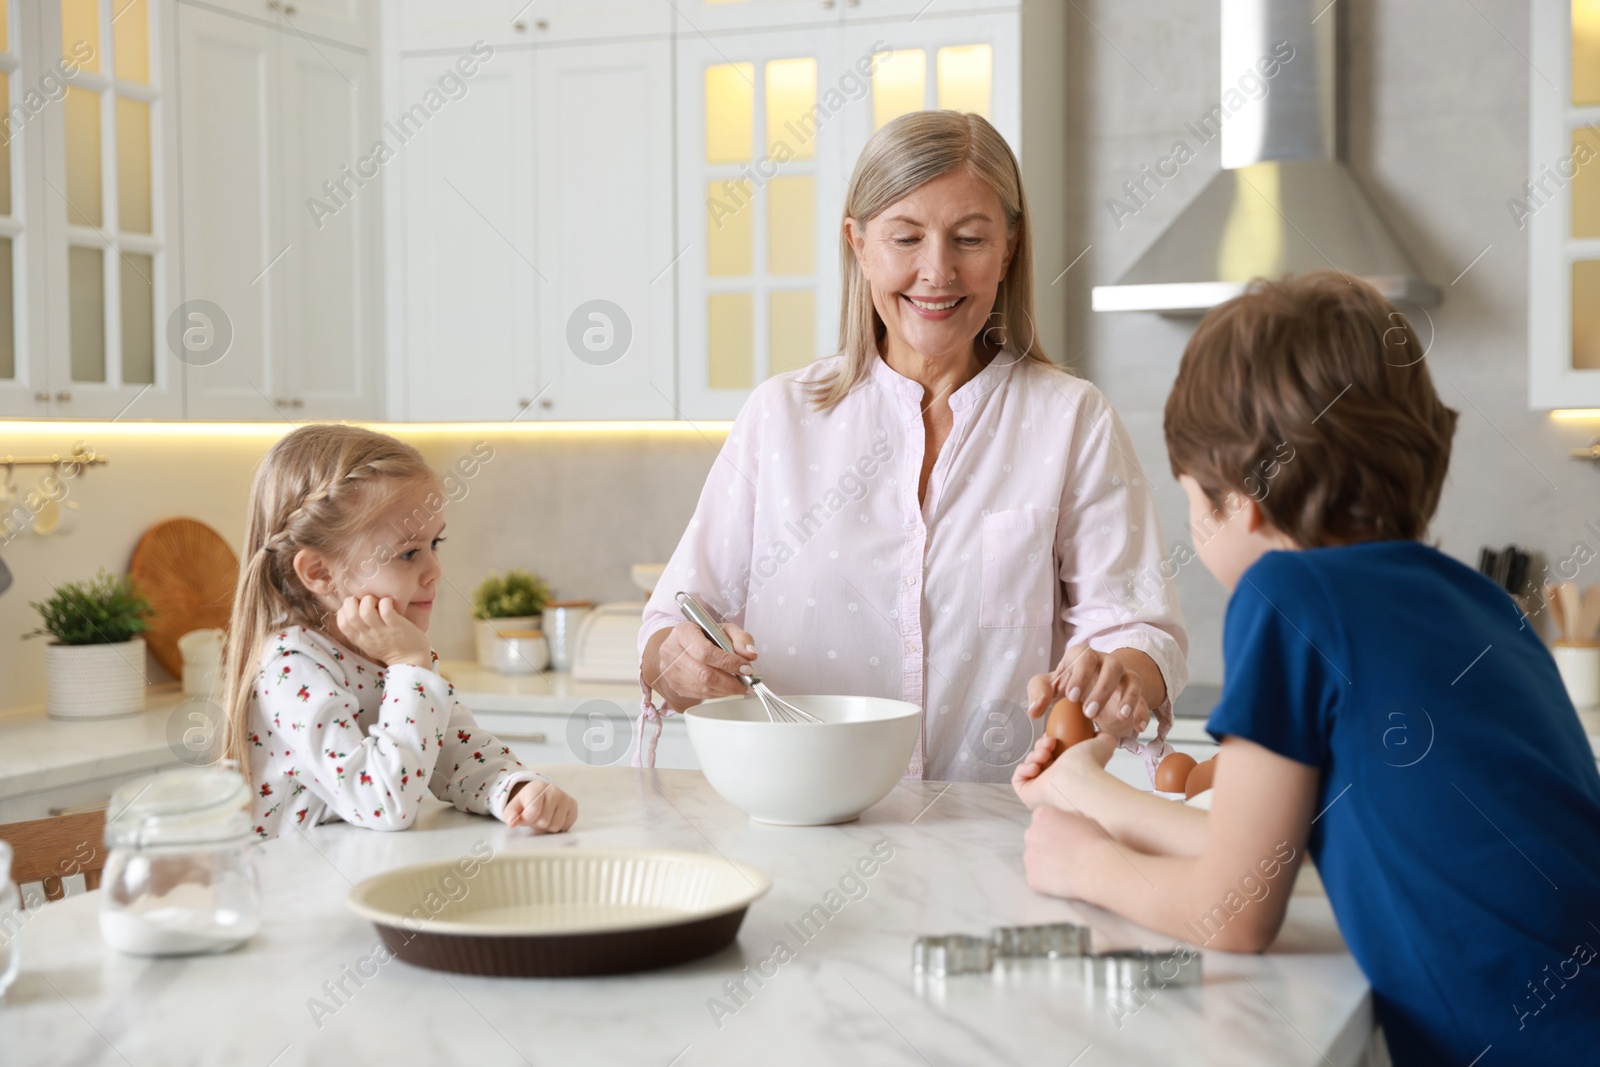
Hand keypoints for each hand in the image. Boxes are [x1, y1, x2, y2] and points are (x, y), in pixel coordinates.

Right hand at [335, 595, 431, 667]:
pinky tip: (389, 602)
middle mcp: (368, 635)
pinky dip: (386, 602)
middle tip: (364, 600)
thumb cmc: (389, 648)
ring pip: (366, 611)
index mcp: (359, 639)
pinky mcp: (396, 626)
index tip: (353, 605)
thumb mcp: (368, 644)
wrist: (410, 660)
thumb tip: (349, 612)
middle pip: (351, 615)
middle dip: (353, 602)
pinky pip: (386, 610)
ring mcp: (382, 631)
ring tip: (377, 601)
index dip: (344, 610)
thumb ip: (358, 632)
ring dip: (369, 600)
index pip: (342, 623)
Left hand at [502, 780, 577, 832]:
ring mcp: (565, 798)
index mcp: (537, 788)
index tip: (524, 816)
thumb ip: (510, 814)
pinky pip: (566, 826)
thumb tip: (512, 822)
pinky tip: (553, 818)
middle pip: (544, 822)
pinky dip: (558, 826)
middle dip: (537, 824)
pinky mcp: (573, 805)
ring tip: (544, 818)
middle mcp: (554, 791)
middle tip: (535, 817)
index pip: (532, 813)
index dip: (526, 820)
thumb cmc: (527, 802)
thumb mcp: (514, 806)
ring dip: (547, 827)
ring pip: (556, 826)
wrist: (541, 793)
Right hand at [656, 619, 757, 703]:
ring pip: (703, 687)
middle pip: (705, 674)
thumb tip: (751, 654)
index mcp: (683, 633)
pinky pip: (700, 694)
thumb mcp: (724, 630)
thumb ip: (741, 639)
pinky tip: (727, 688)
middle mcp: (671, 652)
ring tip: (741, 686)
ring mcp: (671, 671)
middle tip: (747, 682)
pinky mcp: (675, 686)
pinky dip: (718, 693)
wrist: (680, 648)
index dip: (728, 663)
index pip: (706, 652)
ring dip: (727, 690)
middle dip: (731, 682)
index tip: (746, 668)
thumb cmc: (704, 636)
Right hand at [1012, 732, 1117, 812]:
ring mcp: (1040, 789)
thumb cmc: (1088, 764)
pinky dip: (1025, 768)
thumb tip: (1103, 734)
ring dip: (1034, 755)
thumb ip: (1103, 738)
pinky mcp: (1027, 794)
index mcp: (1068, 770)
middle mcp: (1054, 780)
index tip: (1052, 737)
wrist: (1077, 781)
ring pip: (1029, 764)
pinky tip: (1036, 767)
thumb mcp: (1101, 744)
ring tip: (1045, 755)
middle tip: (1049, 745)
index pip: (1052, 754)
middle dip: (1041, 746)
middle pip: (1039, 756)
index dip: (1048, 742)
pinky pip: (1018, 778)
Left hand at [1022, 805, 1106, 899]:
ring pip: (1035, 859)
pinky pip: (1038, 878)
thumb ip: (1066, 818)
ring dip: (1046, 862)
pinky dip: (1048, 880)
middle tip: (1065, 854)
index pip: (1041, 819)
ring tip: (1068, 868)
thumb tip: (1062, 823)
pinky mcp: (1032, 877)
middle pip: (1034, 837)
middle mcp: (1031, 834)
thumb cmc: (1095, 842)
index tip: (1065, 837)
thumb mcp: (1083, 818)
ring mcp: (1029, 856)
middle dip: (1046, 844)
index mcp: (1042, 815)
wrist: (1095, 867)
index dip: (1055, 829)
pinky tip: (1064, 880)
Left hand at [1025, 646, 1148, 741]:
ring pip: (1132, 679)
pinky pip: (1145, 700)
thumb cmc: (1068, 688)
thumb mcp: (1049, 689)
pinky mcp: (1136, 695)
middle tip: (1089, 713)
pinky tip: (1138, 727)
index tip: (1071, 696)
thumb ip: (1038, 693)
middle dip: (1102, 689)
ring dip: (1127, 698)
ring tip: (1120, 717)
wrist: (1091, 697)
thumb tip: (1034, 710)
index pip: (1084, 656)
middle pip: (1112, 666)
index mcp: (1083, 657)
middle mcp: (1106, 663)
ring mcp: (1124, 678)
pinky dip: (1143, 712)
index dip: (1079, 674)